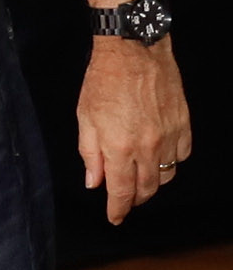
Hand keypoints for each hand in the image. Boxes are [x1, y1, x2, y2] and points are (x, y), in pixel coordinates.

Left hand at [77, 36, 189, 224]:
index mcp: (119, 146)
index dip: (118, 209)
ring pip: (166, 174)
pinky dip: (171, 162)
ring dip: (153, 183)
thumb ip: (90, 154)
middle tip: (125, 200)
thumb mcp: (85, 118)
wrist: (134, 51)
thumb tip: (94, 183)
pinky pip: (182, 154)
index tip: (114, 218)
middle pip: (146, 188)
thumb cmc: (103, 82)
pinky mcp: (184, 123)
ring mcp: (169, 135)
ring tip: (140, 180)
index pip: (121, 191)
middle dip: (134, 199)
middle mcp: (147, 145)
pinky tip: (158, 157)